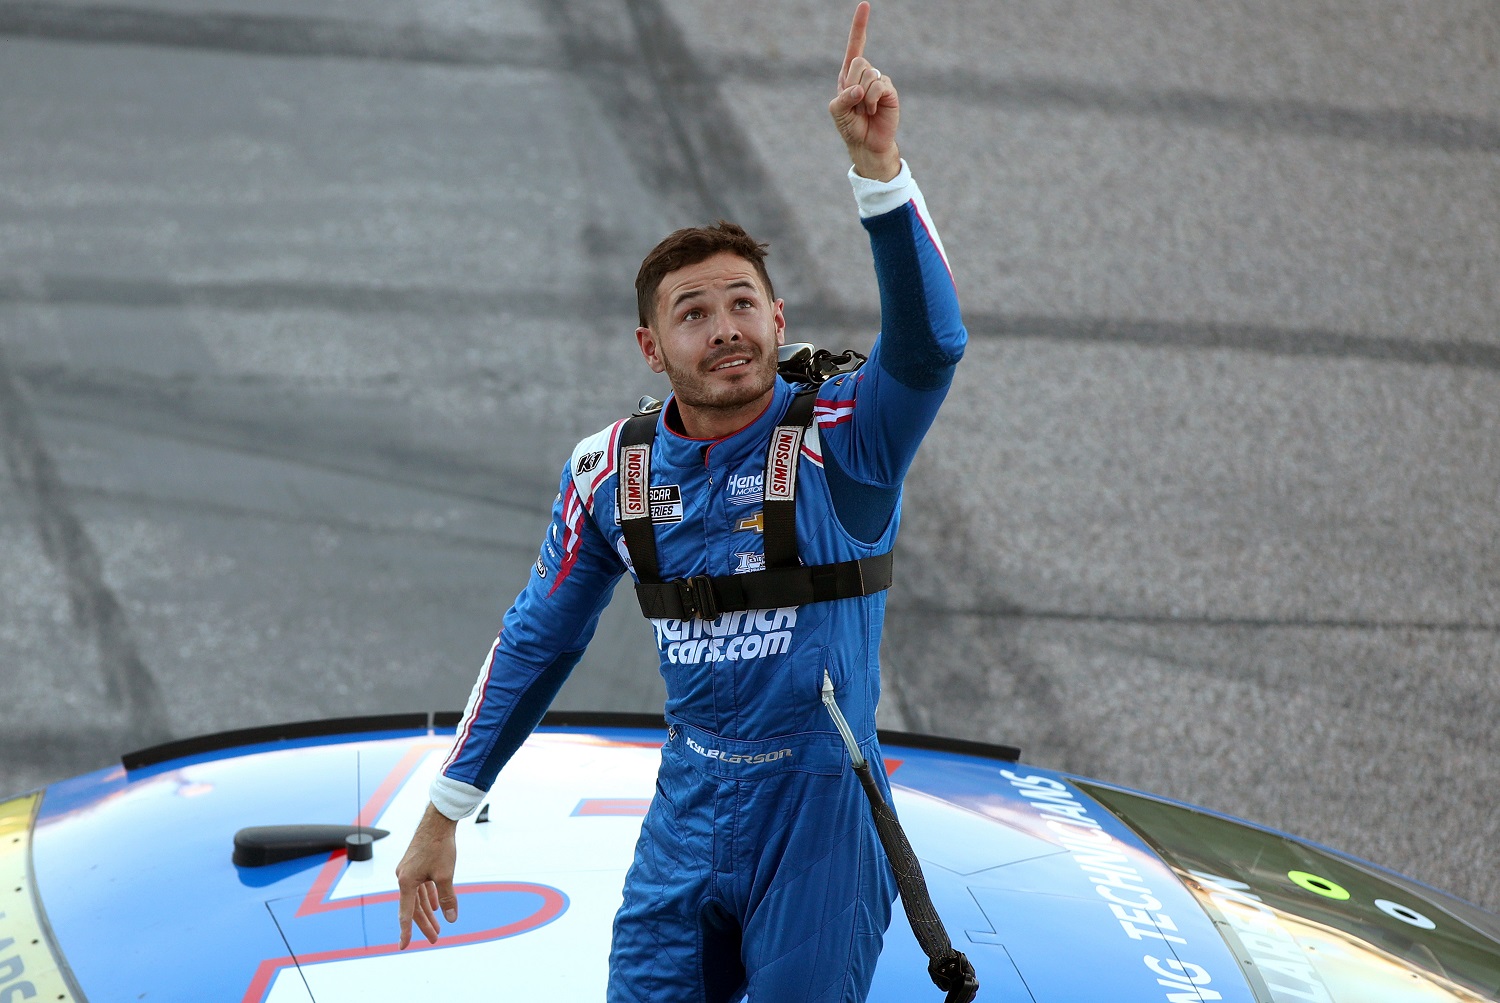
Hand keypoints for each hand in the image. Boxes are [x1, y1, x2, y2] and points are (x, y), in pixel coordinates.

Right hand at [396, 802, 459, 948]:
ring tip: (438, 926)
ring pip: (417, 897)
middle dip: (424, 924)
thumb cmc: (440, 846)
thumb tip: (451, 918)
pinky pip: (420, 886)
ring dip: (427, 912)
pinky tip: (436, 906)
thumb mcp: (446, 875)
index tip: (403, 946)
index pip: (406, 914)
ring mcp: (408, 870)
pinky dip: (428, 897)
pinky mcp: (415, 865)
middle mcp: (403, 877)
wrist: (438, 821)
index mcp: (406, 882)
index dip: (406, 932)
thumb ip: (447, 898)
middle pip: (413, 907)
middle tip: (435, 939)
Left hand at [829, 2, 899, 181]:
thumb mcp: (837, 111)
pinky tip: (872, 111)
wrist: (866, 144)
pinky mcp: (889, 91)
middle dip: (851, 84)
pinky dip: (871, 100)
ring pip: (869, 74)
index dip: (859, 26)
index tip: (865, 5)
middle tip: (854, 103)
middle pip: (858, 61)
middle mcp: (865, 74)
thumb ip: (843, 97)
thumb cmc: (850, 126)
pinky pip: (878, 86)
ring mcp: (879, 81)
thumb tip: (860, 89)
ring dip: (862, 96)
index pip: (855, 45)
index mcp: (849, 74)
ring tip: (863, 110)